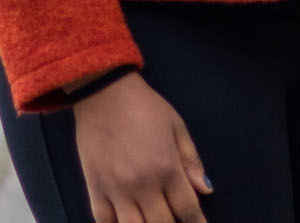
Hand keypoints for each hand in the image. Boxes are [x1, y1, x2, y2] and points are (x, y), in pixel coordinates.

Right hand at [71, 72, 211, 222]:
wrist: (102, 89)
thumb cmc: (143, 105)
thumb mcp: (176, 126)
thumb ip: (191, 161)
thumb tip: (205, 190)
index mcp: (167, 168)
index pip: (188, 212)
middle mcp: (142, 183)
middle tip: (173, 219)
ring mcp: (115, 187)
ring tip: (150, 219)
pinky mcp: (94, 185)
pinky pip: (103, 220)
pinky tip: (124, 221)